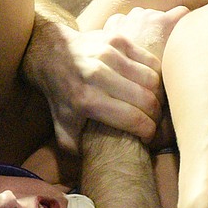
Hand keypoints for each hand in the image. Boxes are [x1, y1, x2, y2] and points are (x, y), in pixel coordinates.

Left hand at [31, 6, 188, 151]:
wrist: (49, 52)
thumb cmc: (60, 94)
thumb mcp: (62, 127)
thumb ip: (80, 150)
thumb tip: (100, 167)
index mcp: (85, 99)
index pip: (133, 119)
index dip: (148, 132)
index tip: (149, 138)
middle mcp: (97, 74)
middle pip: (147, 99)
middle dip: (156, 116)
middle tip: (154, 123)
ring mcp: (109, 53)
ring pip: (152, 80)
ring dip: (158, 96)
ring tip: (154, 106)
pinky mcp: (118, 40)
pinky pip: (150, 61)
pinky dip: (156, 76)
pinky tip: (151, 87)